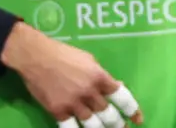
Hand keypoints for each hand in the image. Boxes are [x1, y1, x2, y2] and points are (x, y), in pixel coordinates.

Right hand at [0, 22, 141, 126]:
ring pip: (92, 124)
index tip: (138, 119)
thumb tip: (115, 87)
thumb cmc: (65, 55)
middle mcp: (89, 92)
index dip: (132, 110)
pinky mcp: (57, 111)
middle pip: (108, 114)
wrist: (37, 58)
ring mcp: (73, 103)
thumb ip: (102, 76)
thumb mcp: (90, 61)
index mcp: (100, 77)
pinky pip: (71, 127)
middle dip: (117, 124)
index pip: (121, 96)